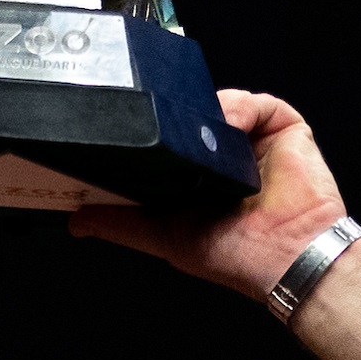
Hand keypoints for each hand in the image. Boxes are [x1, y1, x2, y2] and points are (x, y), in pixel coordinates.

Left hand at [67, 90, 347, 298]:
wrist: (284, 256)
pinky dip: (241, 107)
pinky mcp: (283, 129)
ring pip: (224, 104)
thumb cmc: (234, 253)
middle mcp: (225, 155)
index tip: (132, 116)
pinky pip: (259, 103)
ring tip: (196, 126)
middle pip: (196, 114)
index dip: (156, 126)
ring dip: (208, 109)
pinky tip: (229, 123)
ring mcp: (254, 140)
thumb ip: (120, 223)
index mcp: (197, 174)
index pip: (172, 136)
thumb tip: (76, 221)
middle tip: (160, 111)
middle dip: (180, 109)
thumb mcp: (162, 236)